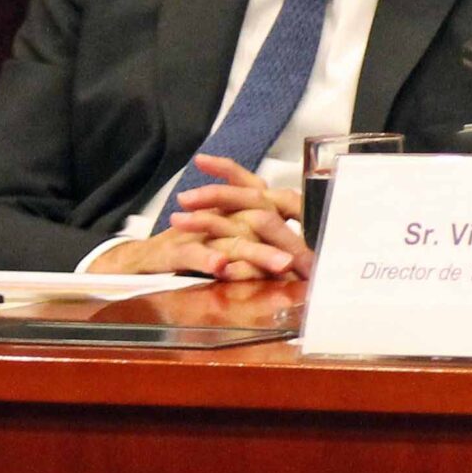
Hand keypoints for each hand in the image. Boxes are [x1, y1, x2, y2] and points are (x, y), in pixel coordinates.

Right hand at [88, 155, 312, 279]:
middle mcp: (224, 217)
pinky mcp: (175, 248)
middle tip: (313, 262)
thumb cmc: (196, 249)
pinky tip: (222, 268)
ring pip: (235, 237)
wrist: (142, 259)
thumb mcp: (234, 244)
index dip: (304, 213)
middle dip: (290, 240)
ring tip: (283, 266)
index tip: (329, 236)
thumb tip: (309, 263)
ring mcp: (200, 231)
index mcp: (241, 213)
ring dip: (259, 252)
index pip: (278, 203)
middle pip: (262, 219)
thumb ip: (266, 246)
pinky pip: (194, 252)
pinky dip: (208, 259)